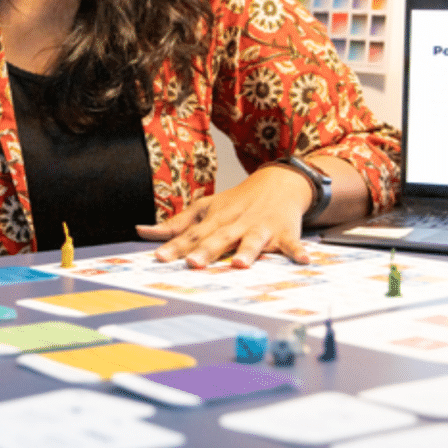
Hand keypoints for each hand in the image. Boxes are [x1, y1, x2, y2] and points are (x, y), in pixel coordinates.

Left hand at [135, 166, 312, 268]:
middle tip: (194, 265)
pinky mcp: (284, 232)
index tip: (160, 258)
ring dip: (248, 251)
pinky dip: (298, 251)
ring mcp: (261, 227)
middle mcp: (236, 223)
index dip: (176, 246)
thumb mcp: (205, 208)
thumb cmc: (237, 201)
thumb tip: (143, 231)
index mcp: (216, 219)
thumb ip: (176, 224)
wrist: (278, 182)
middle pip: (219, 238)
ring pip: (253, 240)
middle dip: (206, 251)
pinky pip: (292, 244)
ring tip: (241, 264)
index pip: (192, 234)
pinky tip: (304, 260)